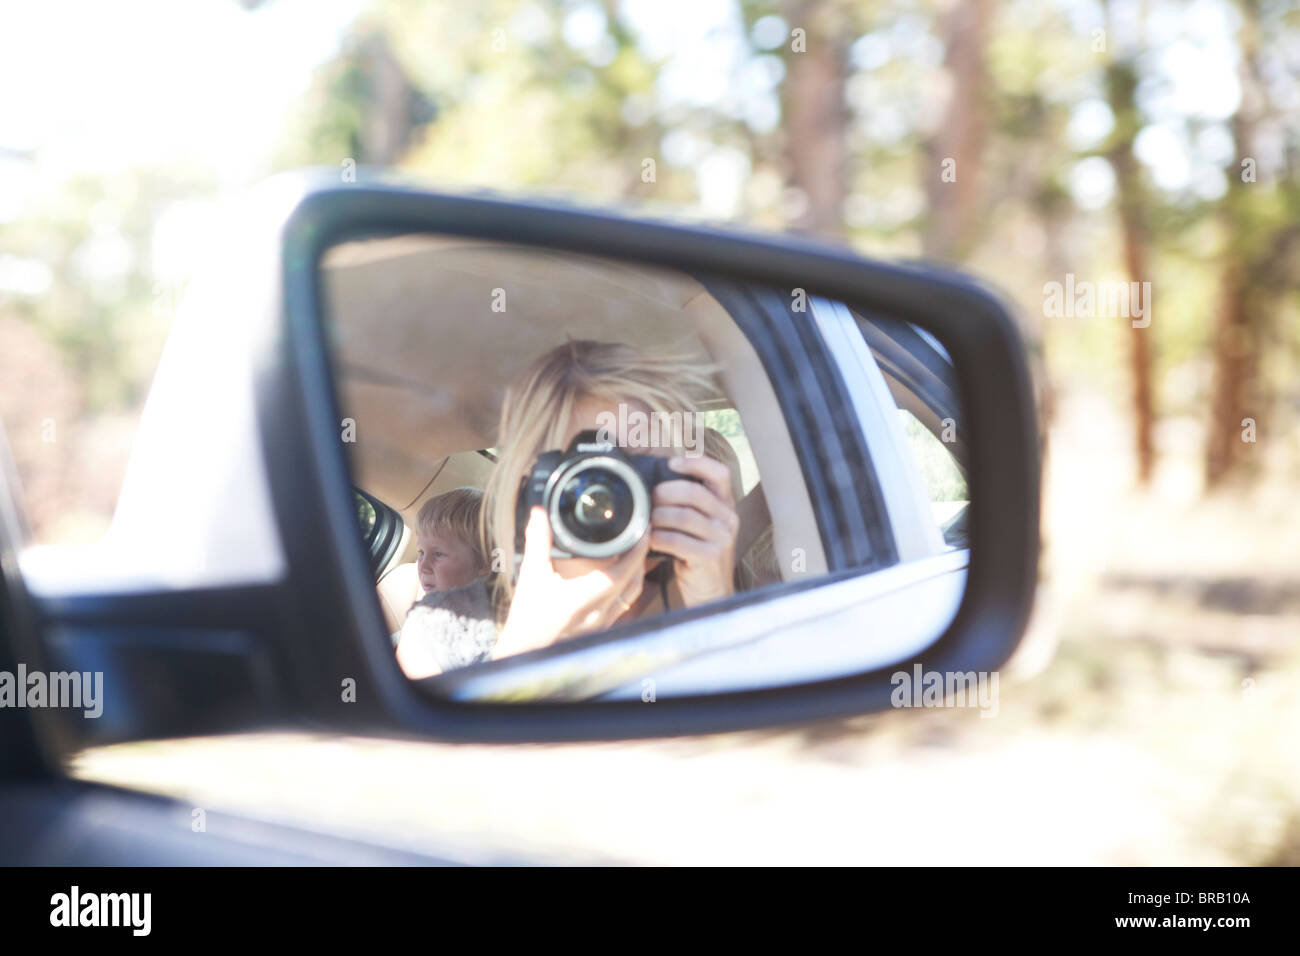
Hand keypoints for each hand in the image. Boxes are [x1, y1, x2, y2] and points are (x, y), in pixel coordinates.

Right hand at [494, 506, 651, 657]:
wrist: (524, 653)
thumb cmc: (526, 619)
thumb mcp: (530, 576)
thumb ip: (538, 542)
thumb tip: (540, 513)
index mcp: (582, 598)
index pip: (621, 572)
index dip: (636, 550)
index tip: (642, 531)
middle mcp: (598, 613)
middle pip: (634, 581)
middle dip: (642, 556)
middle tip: (642, 534)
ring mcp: (603, 624)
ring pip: (632, 595)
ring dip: (638, 572)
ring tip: (637, 551)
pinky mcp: (602, 630)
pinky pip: (625, 605)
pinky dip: (629, 587)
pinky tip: (625, 576)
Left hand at [649, 455, 738, 606]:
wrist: (711, 592)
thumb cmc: (698, 555)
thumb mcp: (701, 525)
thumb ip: (690, 504)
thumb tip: (657, 480)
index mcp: (727, 505)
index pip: (720, 473)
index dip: (696, 463)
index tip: (672, 463)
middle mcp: (729, 519)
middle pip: (694, 493)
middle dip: (664, 492)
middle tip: (648, 499)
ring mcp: (722, 538)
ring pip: (682, 516)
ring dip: (658, 517)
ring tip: (647, 521)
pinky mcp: (710, 557)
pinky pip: (676, 540)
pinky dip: (658, 537)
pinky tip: (651, 539)